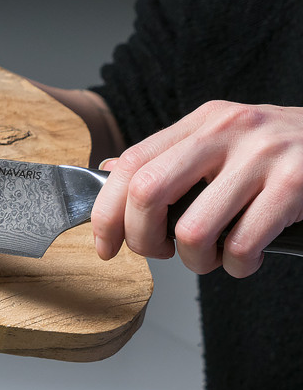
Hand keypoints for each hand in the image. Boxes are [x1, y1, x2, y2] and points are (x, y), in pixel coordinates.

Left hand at [91, 100, 302, 276]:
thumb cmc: (276, 156)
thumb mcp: (220, 143)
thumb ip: (168, 158)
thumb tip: (108, 171)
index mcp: (202, 122)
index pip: (130, 165)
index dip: (106, 214)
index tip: (107, 246)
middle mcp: (229, 130)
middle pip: (148, 192)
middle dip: (143, 240)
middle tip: (162, 252)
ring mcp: (263, 155)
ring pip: (193, 230)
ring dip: (196, 262)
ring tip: (212, 257)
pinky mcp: (295, 183)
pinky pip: (241, 245)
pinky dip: (236, 266)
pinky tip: (244, 259)